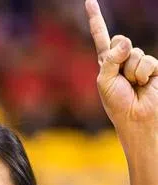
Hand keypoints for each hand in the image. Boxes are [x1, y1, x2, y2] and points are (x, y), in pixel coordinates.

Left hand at [88, 0, 157, 133]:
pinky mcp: (152, 66)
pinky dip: (143, 73)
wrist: (136, 117)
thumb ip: (111, 60)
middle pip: (120, 41)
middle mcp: (121, 60)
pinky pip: (147, 61)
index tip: (89, 1)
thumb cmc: (117, 104)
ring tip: (132, 86)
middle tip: (121, 78)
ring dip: (131, 71)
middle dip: (119, 57)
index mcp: (106, 63)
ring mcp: (137, 62)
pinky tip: (144, 84)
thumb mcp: (105, 82)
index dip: (96, 20)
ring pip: (135, 52)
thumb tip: (125, 42)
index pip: (101, 37)